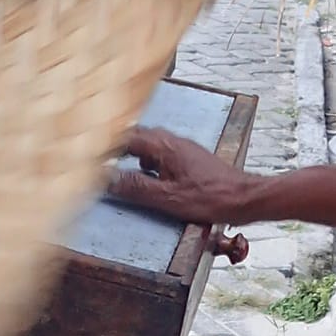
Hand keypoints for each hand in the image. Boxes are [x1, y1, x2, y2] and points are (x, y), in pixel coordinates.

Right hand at [108, 126, 257, 225]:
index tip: (92, 152)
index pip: (127, 137)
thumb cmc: (210, 198)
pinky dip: (149, 160)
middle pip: (138, 136)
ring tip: (121, 167)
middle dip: (118, 146)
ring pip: (150, 144)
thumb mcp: (167, 198)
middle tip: (101, 158)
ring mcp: (183, 148)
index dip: (107, 144)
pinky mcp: (190, 158)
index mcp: (164, 147)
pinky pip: (162, 152)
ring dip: (134, 153)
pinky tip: (150, 177)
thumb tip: (109, 180)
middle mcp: (173, 142)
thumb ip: (137, 188)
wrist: (243, 198)